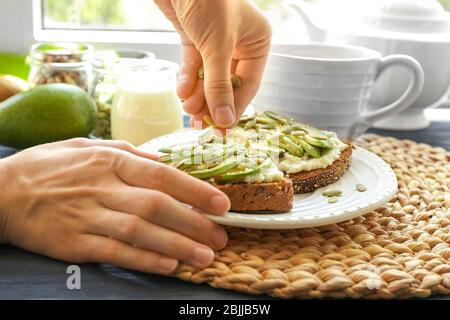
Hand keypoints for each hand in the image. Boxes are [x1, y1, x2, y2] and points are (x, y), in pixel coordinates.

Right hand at [0, 139, 229, 274]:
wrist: (0, 192)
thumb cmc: (48, 166)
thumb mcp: (86, 145)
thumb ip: (127, 152)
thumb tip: (162, 160)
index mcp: (109, 160)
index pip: (161, 174)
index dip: (195, 190)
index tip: (221, 203)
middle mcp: (102, 187)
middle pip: (156, 206)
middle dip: (194, 222)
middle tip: (221, 236)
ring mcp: (87, 216)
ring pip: (140, 232)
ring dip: (176, 245)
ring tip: (205, 256)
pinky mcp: (73, 243)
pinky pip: (114, 252)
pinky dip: (143, 260)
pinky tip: (168, 265)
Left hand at [155, 0, 271, 127]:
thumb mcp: (217, 47)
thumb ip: (219, 85)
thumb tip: (225, 120)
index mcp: (256, 41)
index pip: (249, 85)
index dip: (235, 108)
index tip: (222, 128)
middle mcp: (239, 42)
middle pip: (227, 84)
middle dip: (212, 102)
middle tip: (200, 123)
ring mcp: (216, 41)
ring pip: (208, 77)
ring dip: (198, 94)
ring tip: (188, 108)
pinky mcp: (195, 37)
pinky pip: (193, 64)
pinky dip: (187, 78)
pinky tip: (181, 89)